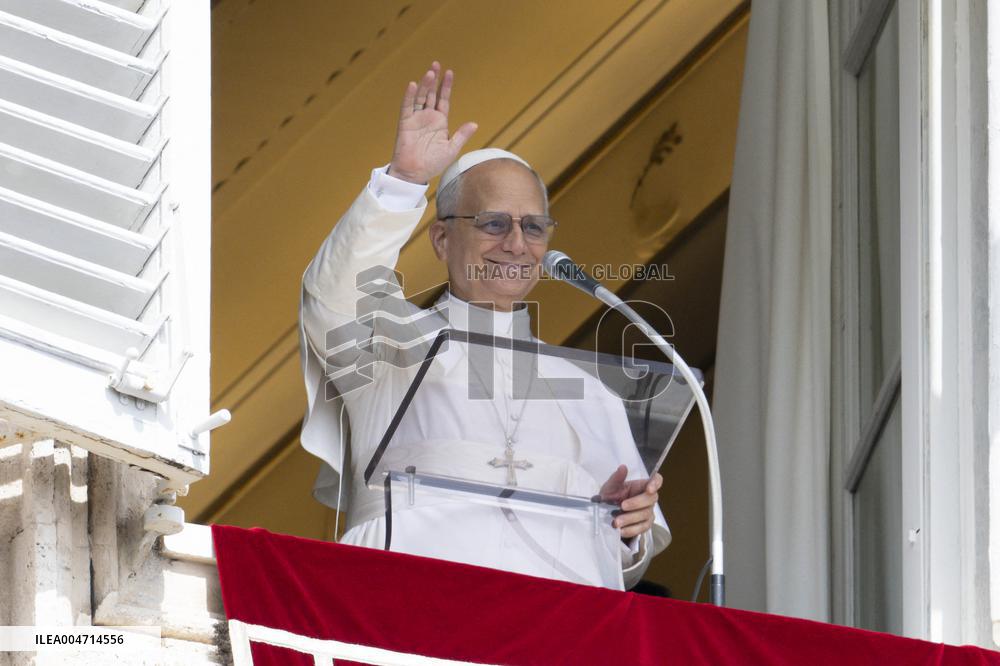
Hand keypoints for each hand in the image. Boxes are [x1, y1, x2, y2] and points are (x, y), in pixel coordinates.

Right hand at [388, 62, 477, 183]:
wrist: (415, 173)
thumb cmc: (433, 164)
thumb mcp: (451, 149)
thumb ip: (461, 135)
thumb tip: (475, 124)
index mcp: (440, 122)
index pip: (444, 100)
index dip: (446, 86)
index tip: (450, 72)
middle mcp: (428, 117)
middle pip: (432, 94)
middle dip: (434, 79)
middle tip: (436, 64)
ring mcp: (416, 119)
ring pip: (421, 97)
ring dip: (425, 85)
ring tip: (430, 72)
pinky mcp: (405, 123)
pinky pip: (407, 106)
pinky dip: (410, 96)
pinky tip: (414, 85)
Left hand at [599, 465, 662, 539]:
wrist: (605, 512)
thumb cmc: (612, 496)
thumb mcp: (611, 486)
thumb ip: (617, 478)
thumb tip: (623, 467)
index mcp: (643, 485)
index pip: (657, 481)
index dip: (656, 483)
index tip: (649, 489)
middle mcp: (649, 498)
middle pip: (650, 499)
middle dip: (636, 503)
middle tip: (622, 506)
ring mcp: (648, 512)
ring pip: (645, 515)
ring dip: (630, 519)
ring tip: (616, 521)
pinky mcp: (645, 525)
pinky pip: (641, 528)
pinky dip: (631, 530)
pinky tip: (621, 530)